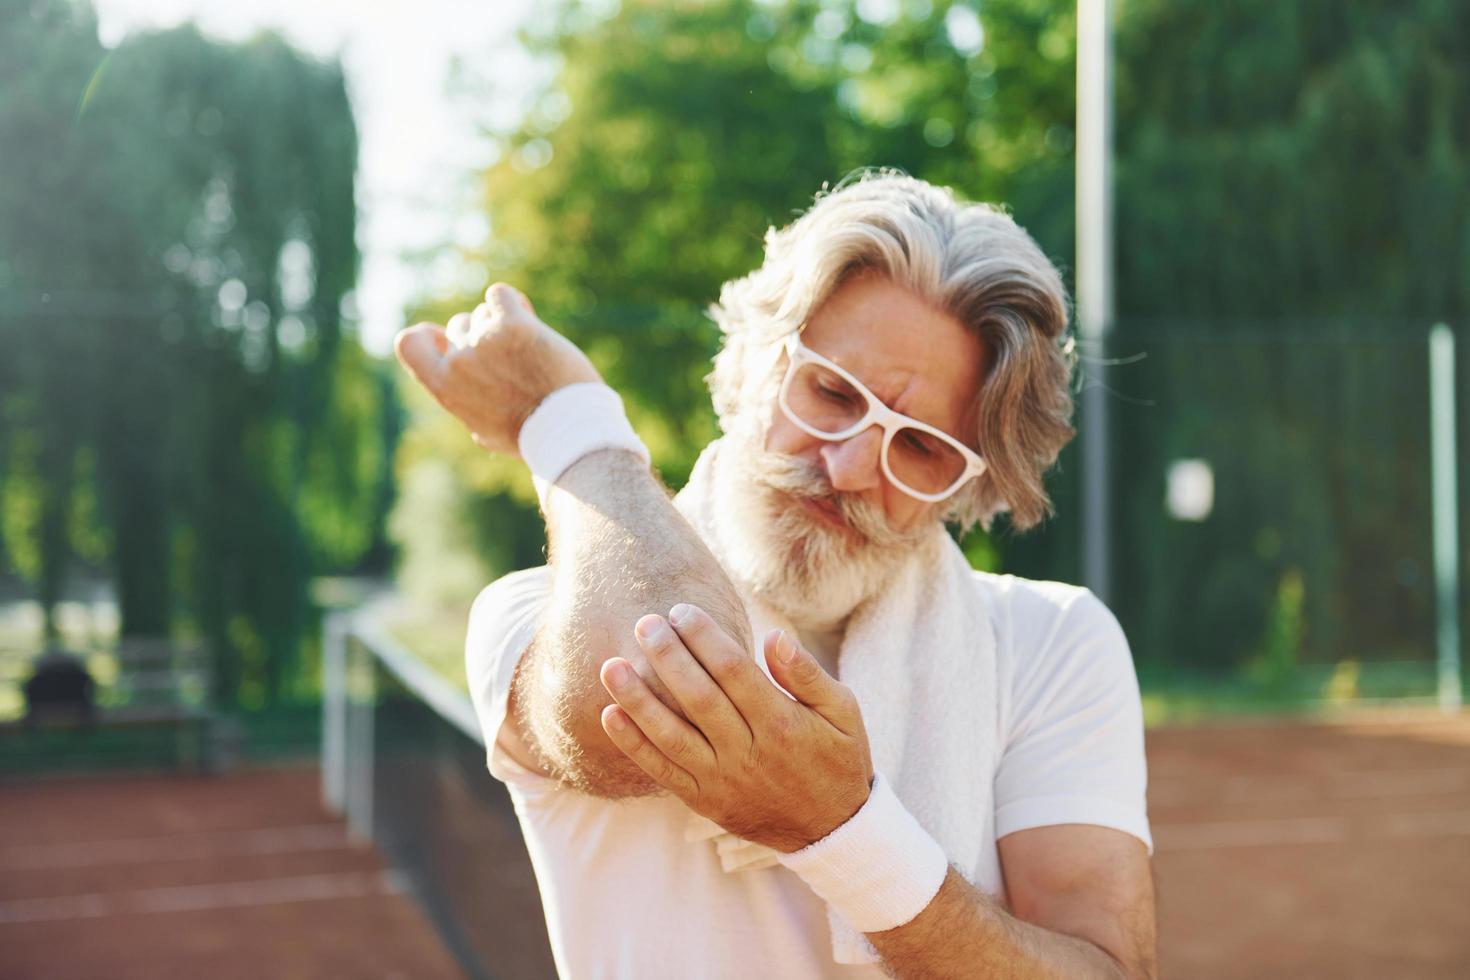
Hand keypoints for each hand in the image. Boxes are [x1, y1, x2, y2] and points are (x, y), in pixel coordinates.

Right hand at [393, 283, 601, 454]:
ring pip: (484, 313)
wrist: (568, 427)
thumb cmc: (532, 434)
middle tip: (511, 355)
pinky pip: (500, 295)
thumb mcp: (486, 429)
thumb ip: (466, 402)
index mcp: (444, 387)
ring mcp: (484, 340)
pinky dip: (513, 303)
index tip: (444, 337)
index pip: (408, 343)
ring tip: (529, 350)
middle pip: (460, 325)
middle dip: (481, 334)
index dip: (427, 335)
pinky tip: (529, 320)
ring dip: (503, 324)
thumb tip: (458, 386)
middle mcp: (458, 361)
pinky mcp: (512, 324)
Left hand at [597, 603, 874, 852]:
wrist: (829, 830)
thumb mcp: (843, 712)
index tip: (682, 611)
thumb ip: (807, 674)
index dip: (704, 638)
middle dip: (667, 657)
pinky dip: (634, 745)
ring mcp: (722, 779)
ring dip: (637, 700)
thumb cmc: (837, 758)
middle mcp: (747, 752)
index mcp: (781, 723)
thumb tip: (775, 636)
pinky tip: (611, 715)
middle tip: (644, 623)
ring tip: (611, 666)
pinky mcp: (704, 801)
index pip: (733, 671)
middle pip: (698, 697)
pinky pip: (662, 771)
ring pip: (671, 736)